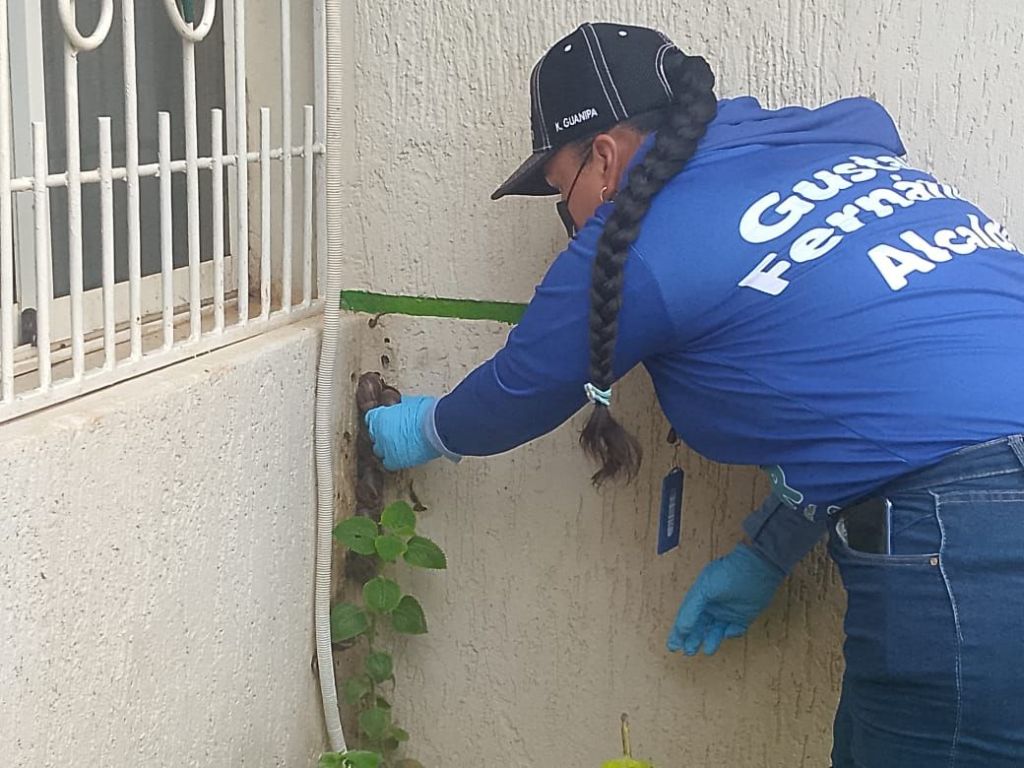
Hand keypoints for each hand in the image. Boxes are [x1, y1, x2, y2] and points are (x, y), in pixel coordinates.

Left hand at [364, 395, 440, 470]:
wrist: (436, 426)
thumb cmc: (427, 412)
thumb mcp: (411, 403)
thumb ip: (401, 408)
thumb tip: (403, 408)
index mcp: (380, 416)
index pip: (370, 419)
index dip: (379, 421)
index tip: (385, 422)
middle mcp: (378, 433)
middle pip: (374, 436)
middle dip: (383, 435)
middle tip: (394, 434)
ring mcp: (385, 448)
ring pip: (379, 451)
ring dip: (387, 448)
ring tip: (399, 446)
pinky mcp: (394, 460)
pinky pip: (388, 463)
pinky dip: (393, 460)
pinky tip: (401, 457)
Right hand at [667, 543, 783, 655]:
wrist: (756, 568)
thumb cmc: (727, 573)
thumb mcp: (703, 590)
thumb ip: (691, 610)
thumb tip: (681, 629)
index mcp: (700, 597)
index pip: (687, 618)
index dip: (679, 632)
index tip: (673, 646)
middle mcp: (713, 606)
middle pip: (699, 627)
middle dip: (692, 639)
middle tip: (688, 652)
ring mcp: (728, 612)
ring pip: (716, 631)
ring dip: (710, 640)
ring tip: (707, 650)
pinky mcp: (744, 616)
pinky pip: (735, 630)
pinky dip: (731, 633)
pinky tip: (727, 632)